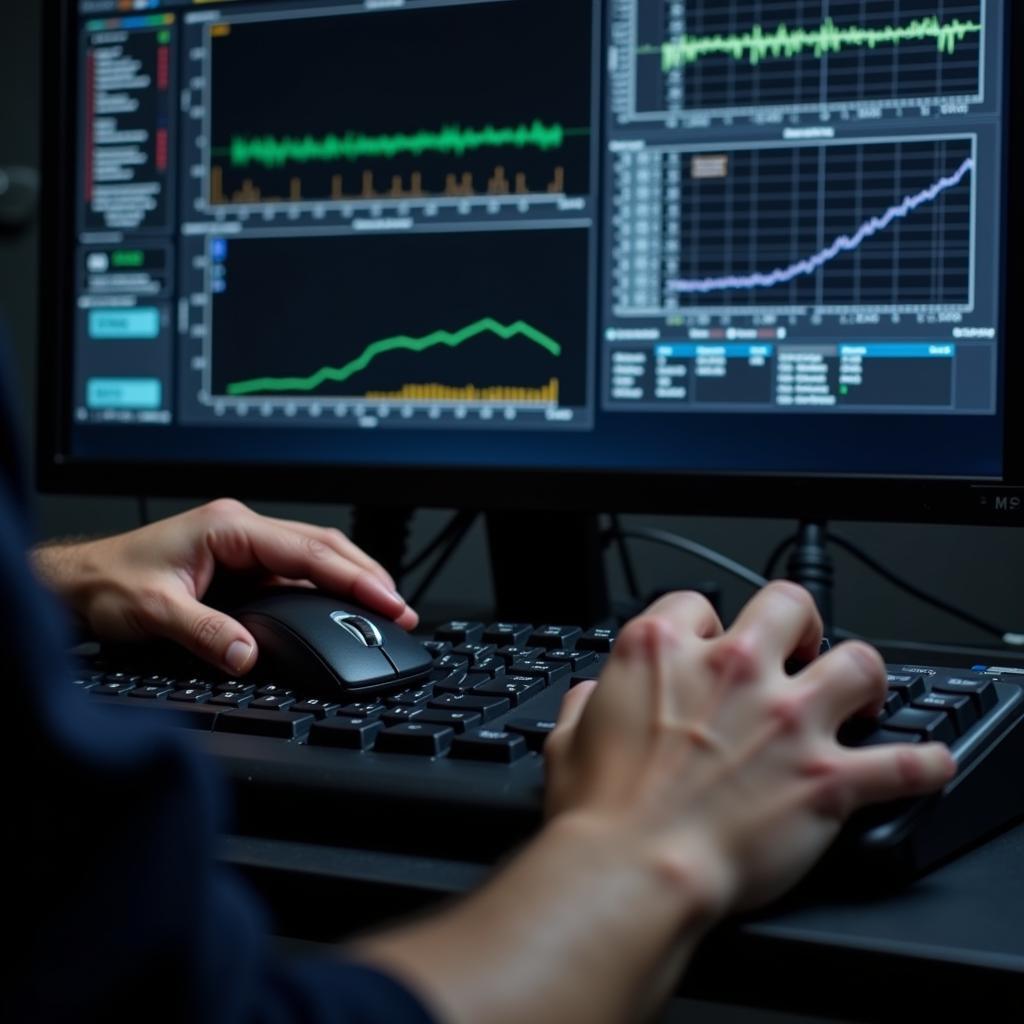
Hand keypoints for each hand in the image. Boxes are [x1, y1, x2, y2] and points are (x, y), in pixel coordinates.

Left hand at [32, 498, 416, 674]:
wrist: (75, 583)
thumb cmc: (106, 583)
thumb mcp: (153, 611)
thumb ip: (205, 633)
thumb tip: (248, 654)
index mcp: (227, 528)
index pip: (306, 550)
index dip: (352, 576)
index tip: (384, 599)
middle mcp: (239, 530)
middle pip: (321, 545)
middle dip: (366, 573)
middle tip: (400, 607)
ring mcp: (241, 546)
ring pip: (312, 554)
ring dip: (350, 577)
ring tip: (385, 604)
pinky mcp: (238, 564)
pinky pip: (294, 570)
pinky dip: (325, 585)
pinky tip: (342, 603)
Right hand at [544, 583, 955, 915]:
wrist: (637, 871)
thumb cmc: (601, 813)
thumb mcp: (567, 741)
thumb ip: (586, 705)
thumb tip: (590, 696)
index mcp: (662, 651)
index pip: (695, 604)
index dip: (703, 626)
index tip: (708, 648)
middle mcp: (730, 670)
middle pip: (788, 605)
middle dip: (799, 623)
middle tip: (800, 649)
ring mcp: (785, 718)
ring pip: (858, 663)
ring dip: (863, 678)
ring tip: (861, 696)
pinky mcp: (825, 775)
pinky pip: (900, 763)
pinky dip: (920, 765)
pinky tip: (925, 765)